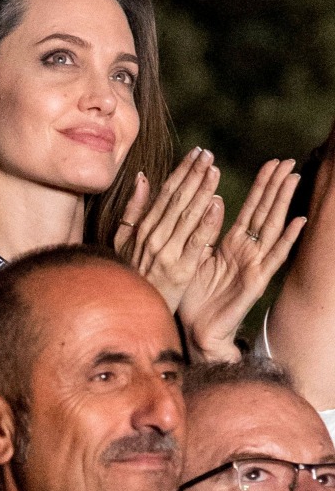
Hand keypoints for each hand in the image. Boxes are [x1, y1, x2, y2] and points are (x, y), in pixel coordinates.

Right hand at [114, 147, 222, 311]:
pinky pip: (195, 243)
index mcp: (142, 229)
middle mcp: (153, 237)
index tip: (197, 154)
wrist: (128, 312)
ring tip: (214, 171)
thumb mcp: (123, 241)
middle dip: (194, 175)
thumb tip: (142, 178)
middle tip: (209, 155)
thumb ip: (133, 210)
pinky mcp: (180, 271)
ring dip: (202, 191)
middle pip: (177, 200)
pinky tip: (216, 205)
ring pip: (187, 216)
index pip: (166, 193)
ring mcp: (166, 254)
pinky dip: (205, 222)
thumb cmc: (129, 274)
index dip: (182, 171)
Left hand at [179, 158, 305, 361]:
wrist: (196, 328)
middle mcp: (246, 251)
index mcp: (231, 244)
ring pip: (272, 228)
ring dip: (283, 203)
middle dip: (276, 187)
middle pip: (265, 212)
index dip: (261, 186)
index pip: (250, 209)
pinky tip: (298, 222)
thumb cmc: (193, 295)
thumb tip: (207, 201)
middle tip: (287, 162)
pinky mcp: (256, 281)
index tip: (271, 164)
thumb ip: (201, 231)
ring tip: (294, 180)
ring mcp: (254, 265)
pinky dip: (287, 239)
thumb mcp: (193, 256)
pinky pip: (274, 257)